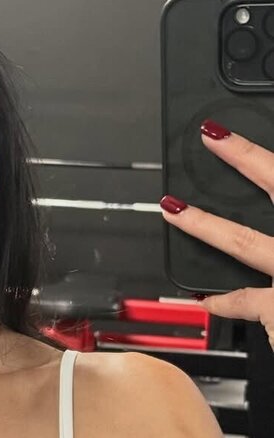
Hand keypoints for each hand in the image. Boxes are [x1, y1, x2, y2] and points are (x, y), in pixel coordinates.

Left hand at [159, 120, 273, 351]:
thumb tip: (271, 191)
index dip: (259, 156)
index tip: (236, 135)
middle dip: (245, 159)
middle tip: (213, 138)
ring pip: (246, 242)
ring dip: (205, 224)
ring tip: (174, 209)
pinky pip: (245, 302)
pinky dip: (223, 301)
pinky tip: (204, 298)